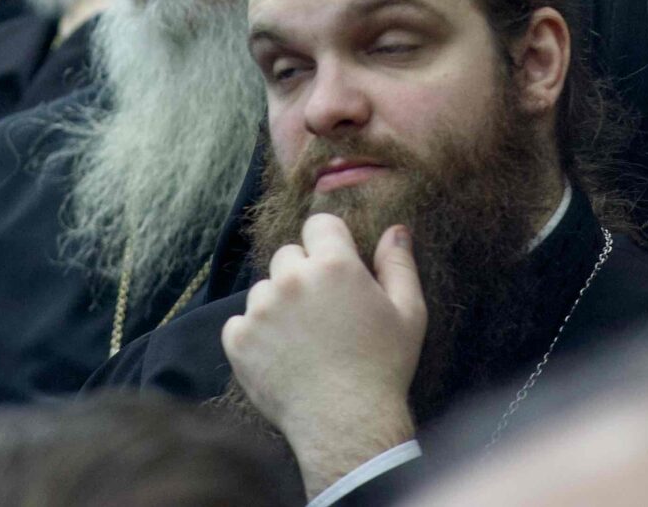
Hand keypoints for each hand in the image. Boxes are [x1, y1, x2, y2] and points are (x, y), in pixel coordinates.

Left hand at [223, 213, 425, 493]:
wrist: (346, 424)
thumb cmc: (383, 367)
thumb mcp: (408, 312)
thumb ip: (399, 264)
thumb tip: (395, 229)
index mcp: (334, 264)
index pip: (318, 224)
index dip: (328, 243)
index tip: (335, 267)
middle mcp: (292, 278)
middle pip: (288, 255)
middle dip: (302, 274)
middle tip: (321, 311)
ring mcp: (261, 309)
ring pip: (264, 289)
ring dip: (278, 304)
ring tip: (302, 339)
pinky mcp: (238, 339)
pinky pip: (240, 321)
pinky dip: (255, 334)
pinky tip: (280, 355)